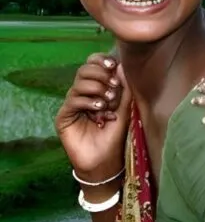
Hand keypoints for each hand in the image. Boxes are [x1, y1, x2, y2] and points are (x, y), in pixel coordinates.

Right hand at [55, 53, 131, 178]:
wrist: (105, 160)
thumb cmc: (115, 135)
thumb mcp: (124, 109)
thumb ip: (124, 89)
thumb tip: (122, 66)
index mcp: (96, 88)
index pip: (92, 65)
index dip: (101, 61)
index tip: (113, 64)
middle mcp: (82, 94)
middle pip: (84, 70)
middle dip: (101, 75)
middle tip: (114, 87)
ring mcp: (72, 104)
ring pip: (79, 84)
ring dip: (97, 89)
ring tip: (108, 102)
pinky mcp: (64, 116)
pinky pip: (73, 100)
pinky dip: (88, 102)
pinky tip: (99, 110)